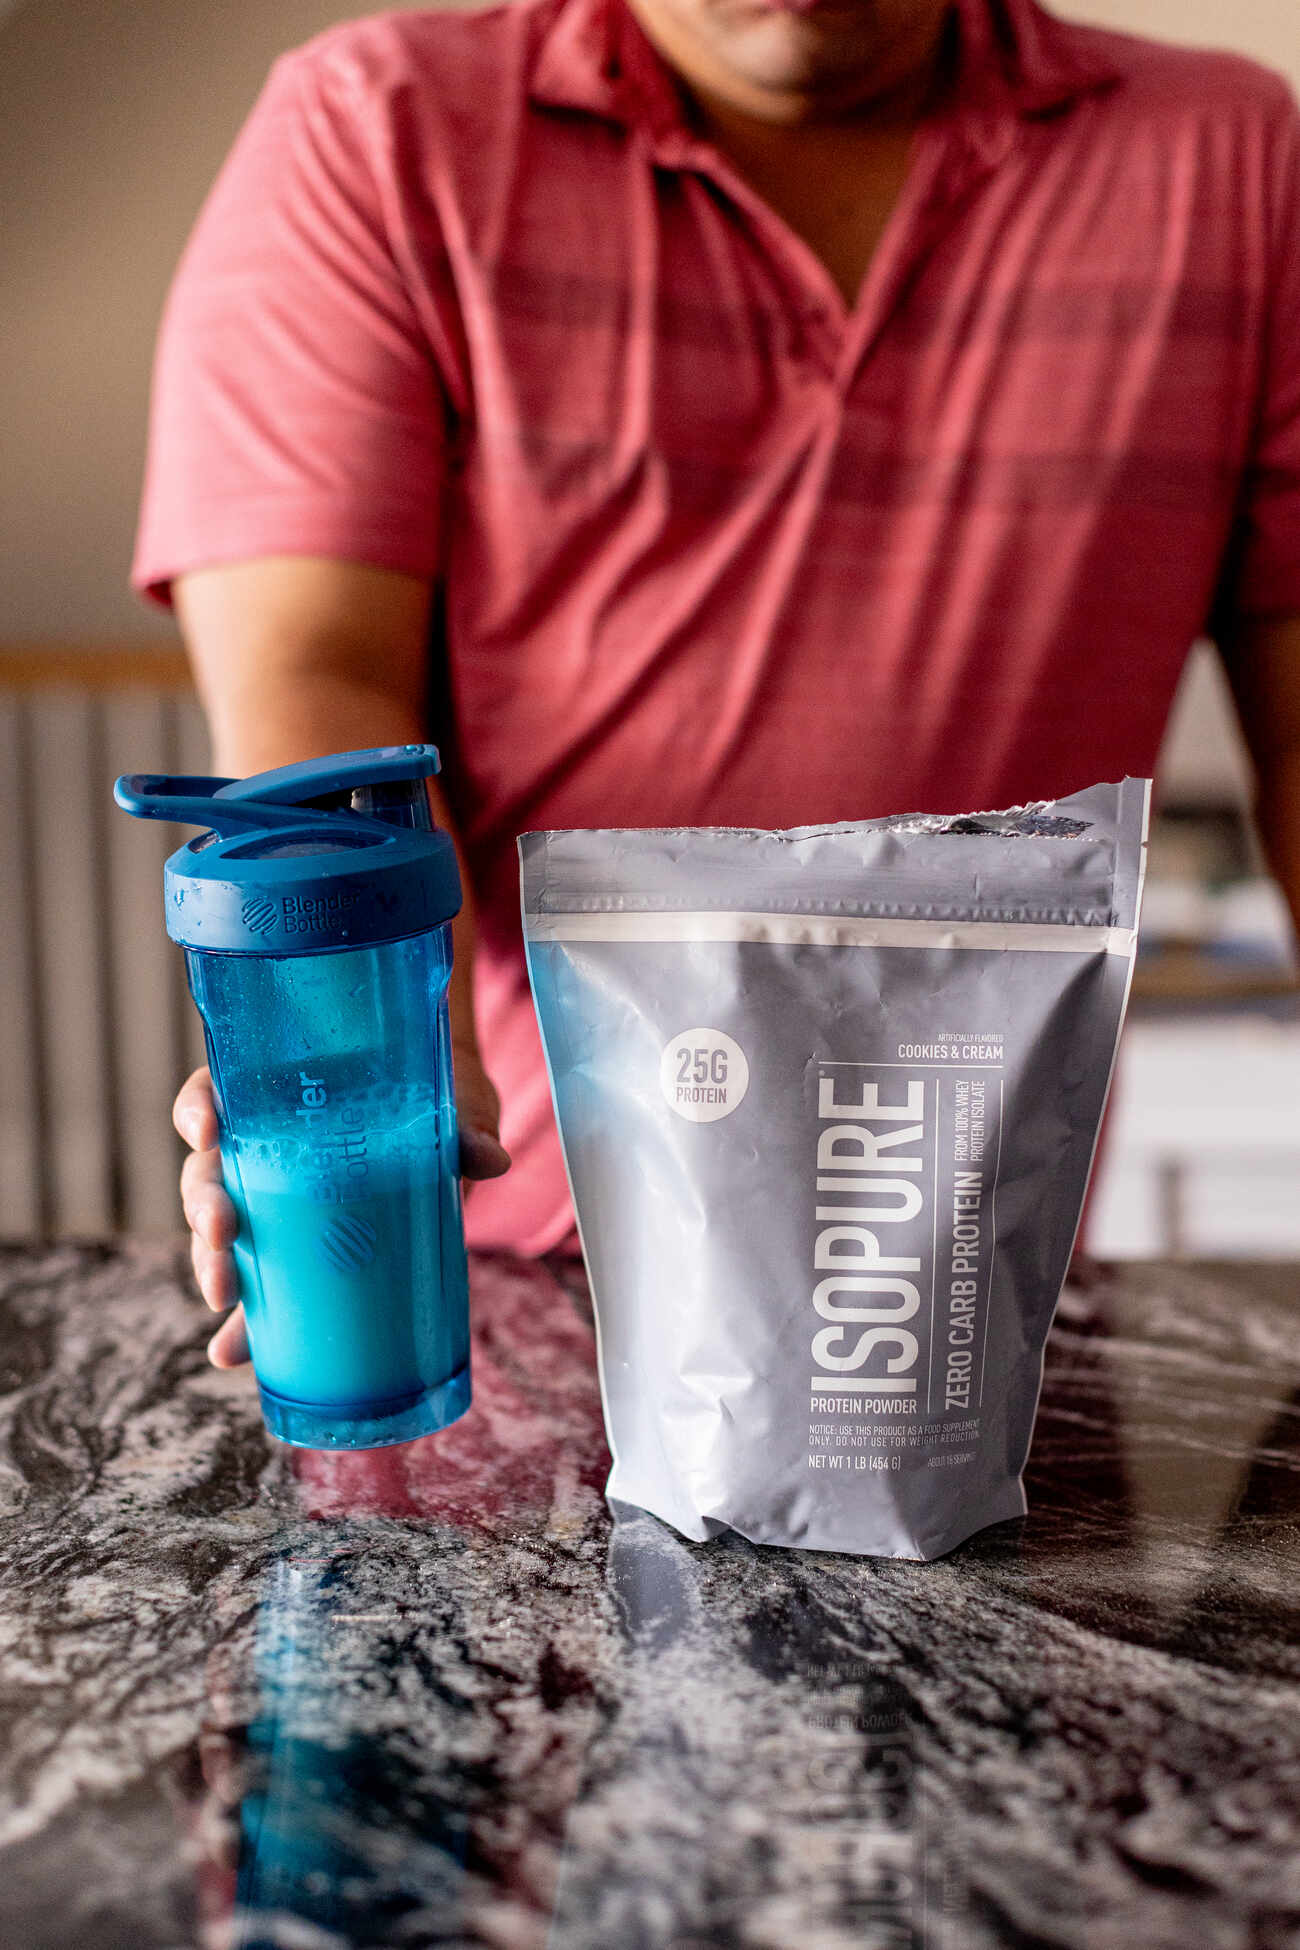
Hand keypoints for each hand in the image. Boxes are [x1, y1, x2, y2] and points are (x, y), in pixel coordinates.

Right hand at [174, 1054, 509, 1368]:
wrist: (453, 1126)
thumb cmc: (437, 1099)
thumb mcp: (452, 1105)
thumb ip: (465, 1128)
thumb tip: (490, 1159)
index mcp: (280, 1095)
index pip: (214, 1095)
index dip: (197, 1111)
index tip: (206, 1130)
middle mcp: (261, 1147)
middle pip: (207, 1173)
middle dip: (204, 1206)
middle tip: (222, 1233)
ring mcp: (274, 1203)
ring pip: (218, 1231)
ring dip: (210, 1263)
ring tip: (224, 1298)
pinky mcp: (297, 1252)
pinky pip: (257, 1283)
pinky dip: (242, 1321)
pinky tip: (231, 1351)